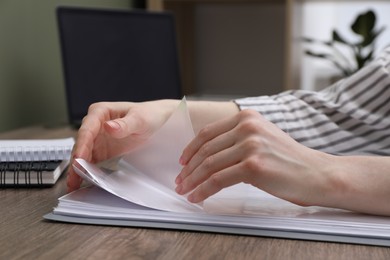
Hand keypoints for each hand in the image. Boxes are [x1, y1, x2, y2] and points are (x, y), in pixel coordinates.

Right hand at [67, 100, 178, 191]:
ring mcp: (97, 138)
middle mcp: (95, 124)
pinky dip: (86, 171)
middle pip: (81, 144)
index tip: (79, 159)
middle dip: (76, 161)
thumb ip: (124, 124)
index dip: (81, 145)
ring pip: (82, 154)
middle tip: (73, 178)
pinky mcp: (101, 150)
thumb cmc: (148, 114)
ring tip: (73, 184)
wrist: (158, 120)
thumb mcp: (139, 119)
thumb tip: (108, 127)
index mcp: (100, 112)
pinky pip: (91, 161)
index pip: (87, 130)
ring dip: (77, 168)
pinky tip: (82, 181)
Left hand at [175, 109, 332, 206]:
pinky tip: (196, 197)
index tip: (182, 162)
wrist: (317, 173)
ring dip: (192, 180)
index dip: (190, 149)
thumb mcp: (262, 138)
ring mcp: (250, 145)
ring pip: (209, 165)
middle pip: (206, 149)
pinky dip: (203, 190)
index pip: (207, 133)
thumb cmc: (289, 160)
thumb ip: (237, 138)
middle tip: (180, 180)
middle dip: (188, 168)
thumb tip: (209, 155)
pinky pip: (218, 179)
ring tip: (184, 190)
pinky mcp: (253, 166)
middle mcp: (247, 126)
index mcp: (247, 117)